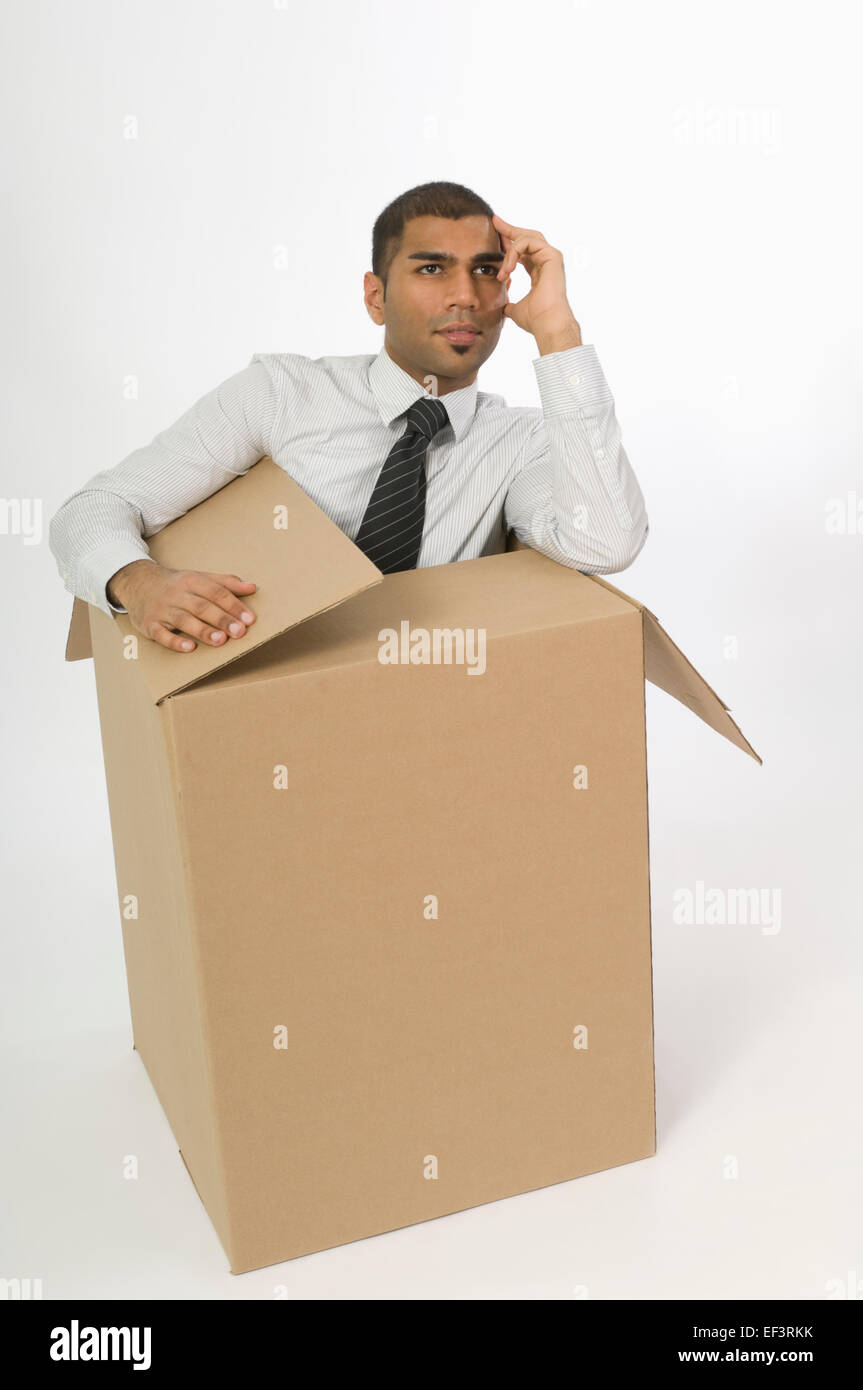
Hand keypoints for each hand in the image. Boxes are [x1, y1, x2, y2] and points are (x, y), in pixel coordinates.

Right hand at [108, 560, 257, 651]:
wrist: (137, 583)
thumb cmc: (176, 585)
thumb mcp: (199, 577)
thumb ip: (226, 583)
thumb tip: (252, 587)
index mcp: (192, 581)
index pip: (216, 592)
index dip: (233, 605)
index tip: (249, 619)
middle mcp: (177, 594)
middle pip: (202, 606)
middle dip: (222, 619)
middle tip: (240, 632)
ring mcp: (163, 610)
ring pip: (184, 620)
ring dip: (202, 630)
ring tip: (220, 640)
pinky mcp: (150, 624)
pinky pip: (162, 634)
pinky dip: (174, 641)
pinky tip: (189, 647)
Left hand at [492, 214, 581, 350]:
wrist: (546, 324)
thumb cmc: (535, 320)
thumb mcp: (516, 309)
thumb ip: (510, 304)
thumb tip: (504, 307)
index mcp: (539, 270)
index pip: (523, 250)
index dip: (509, 241)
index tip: (495, 232)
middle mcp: (546, 261)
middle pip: (527, 236)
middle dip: (509, 229)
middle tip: (494, 221)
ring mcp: (551, 257)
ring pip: (526, 238)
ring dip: (509, 251)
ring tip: (503, 270)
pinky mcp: (552, 255)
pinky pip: (528, 243)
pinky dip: (514, 252)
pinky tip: (508, 268)